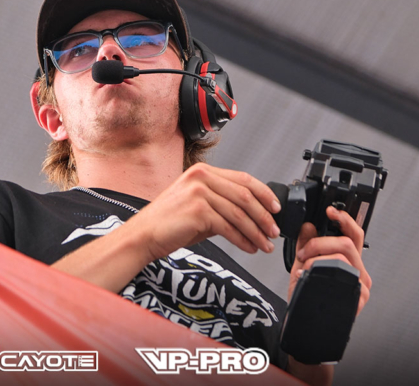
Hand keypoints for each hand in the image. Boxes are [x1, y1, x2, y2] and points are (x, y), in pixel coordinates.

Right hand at [129, 163, 281, 261]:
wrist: (142, 236)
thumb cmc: (168, 223)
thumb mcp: (198, 205)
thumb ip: (222, 204)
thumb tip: (252, 214)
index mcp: (203, 172)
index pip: (243, 179)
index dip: (264, 194)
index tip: (276, 209)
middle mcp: (201, 177)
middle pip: (245, 195)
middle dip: (264, 216)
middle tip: (274, 231)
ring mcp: (199, 193)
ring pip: (239, 213)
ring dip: (257, 231)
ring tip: (265, 244)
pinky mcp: (198, 211)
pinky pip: (229, 227)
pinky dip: (243, 240)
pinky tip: (249, 247)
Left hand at [287, 206, 372, 315]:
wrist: (306, 329)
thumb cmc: (307, 302)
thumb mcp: (302, 268)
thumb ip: (306, 247)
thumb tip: (308, 226)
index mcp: (350, 263)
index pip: (354, 235)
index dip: (345, 219)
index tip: (331, 211)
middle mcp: (359, 273)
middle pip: (348, 243)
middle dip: (321, 242)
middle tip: (305, 252)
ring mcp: (360, 286)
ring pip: (342, 257)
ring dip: (317, 256)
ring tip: (303, 266)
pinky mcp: (358, 298)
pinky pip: (340, 275)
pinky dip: (318, 271)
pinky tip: (307, 277)